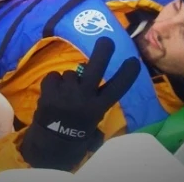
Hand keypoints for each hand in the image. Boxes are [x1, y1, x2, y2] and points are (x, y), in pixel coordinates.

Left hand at [21, 37, 139, 169]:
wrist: (49, 144)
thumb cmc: (76, 133)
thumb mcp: (94, 121)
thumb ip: (98, 103)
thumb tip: (99, 88)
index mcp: (98, 108)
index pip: (117, 88)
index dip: (126, 74)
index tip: (134, 60)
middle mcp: (84, 98)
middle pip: (95, 68)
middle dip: (102, 52)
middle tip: (106, 40)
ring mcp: (66, 93)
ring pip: (71, 74)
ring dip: (69, 81)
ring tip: (65, 96)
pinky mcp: (49, 91)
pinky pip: (54, 76)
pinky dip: (53, 83)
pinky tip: (53, 94)